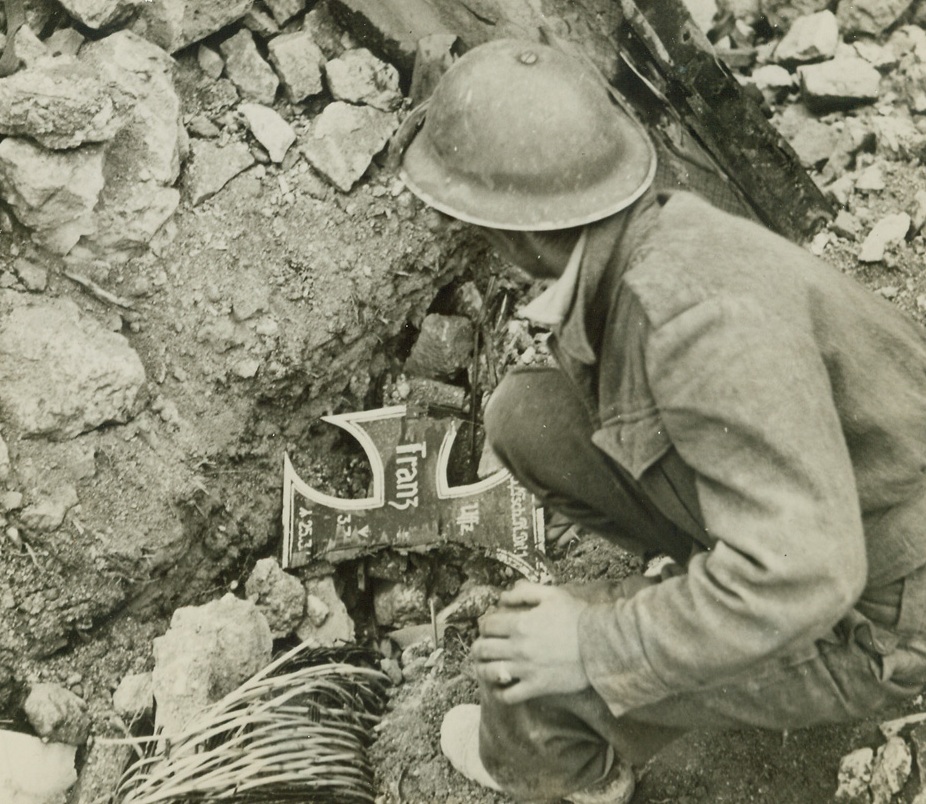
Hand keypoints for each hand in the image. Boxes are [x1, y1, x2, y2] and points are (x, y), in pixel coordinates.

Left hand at [472, 581, 589, 703]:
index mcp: (520, 624)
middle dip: (478, 646)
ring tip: (485, 665)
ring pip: (490, 672)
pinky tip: (502, 685)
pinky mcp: (536, 687)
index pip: (487, 625)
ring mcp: (526, 670)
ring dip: (482, 668)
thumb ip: (525, 592)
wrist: (599, 645)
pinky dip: (500, 692)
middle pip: (483, 649)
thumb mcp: (552, 594)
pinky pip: (509, 696)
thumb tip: (503, 596)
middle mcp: (518, 648)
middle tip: (483, 646)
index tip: (490, 626)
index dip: (485, 624)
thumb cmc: (577, 617)